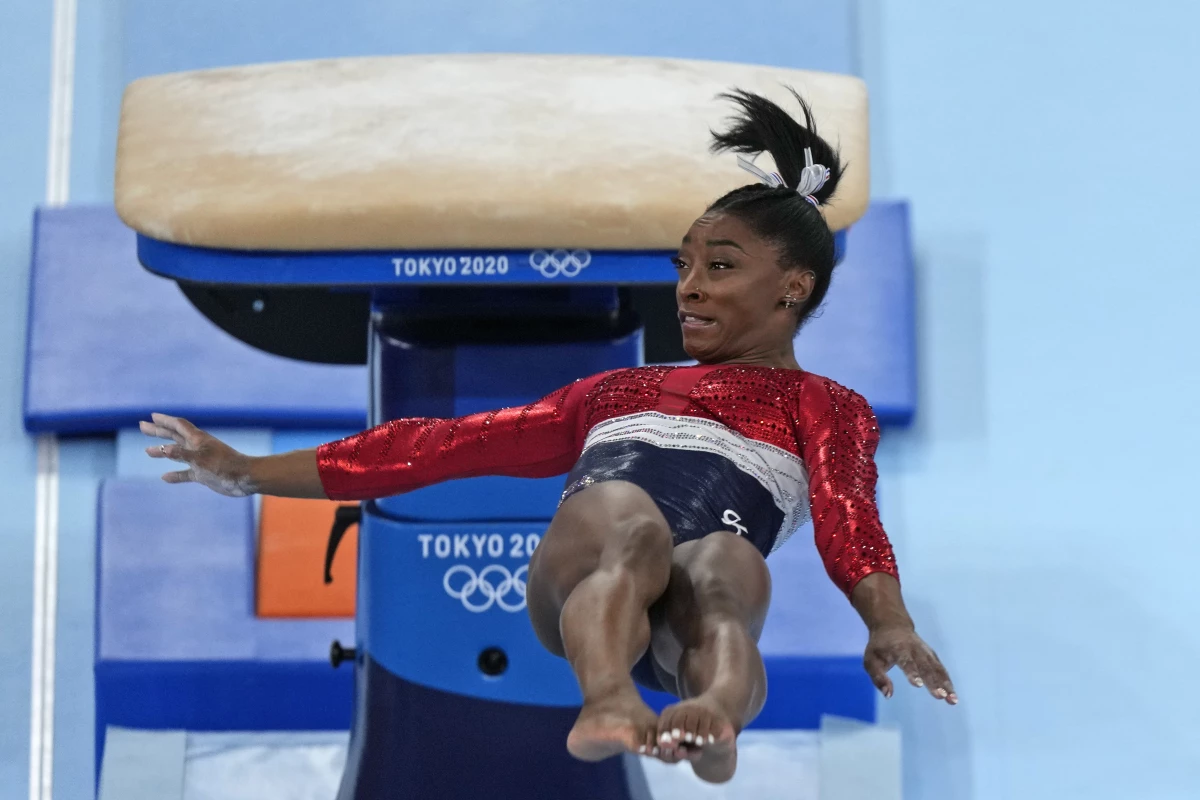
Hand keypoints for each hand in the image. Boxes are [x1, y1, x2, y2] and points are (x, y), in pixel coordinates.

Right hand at [140, 413, 255, 496]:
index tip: (151, 416)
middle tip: (142, 426)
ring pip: (178, 454)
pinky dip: (175, 475)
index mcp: (198, 439)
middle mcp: (198, 447)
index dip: (164, 420)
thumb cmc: (225, 466)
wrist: (245, 479)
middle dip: (159, 431)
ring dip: (163, 452)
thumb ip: (183, 455)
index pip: (178, 426)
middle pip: (174, 436)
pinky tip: (165, 477)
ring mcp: (200, 461)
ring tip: (147, 451)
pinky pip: (185, 473)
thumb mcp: (202, 460)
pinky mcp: (203, 474)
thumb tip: (164, 450)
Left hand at [864, 624, 956, 704]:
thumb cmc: (879, 647)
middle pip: (926, 667)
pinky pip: (942, 670)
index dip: (912, 673)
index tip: (918, 685)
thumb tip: (888, 695)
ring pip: (937, 669)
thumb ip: (878, 678)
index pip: (906, 661)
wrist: (892, 626)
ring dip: (946, 684)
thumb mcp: (870, 660)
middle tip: (941, 696)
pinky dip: (948, 682)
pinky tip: (953, 697)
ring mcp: (926, 652)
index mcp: (898, 649)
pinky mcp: (933, 656)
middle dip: (933, 682)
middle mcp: (915, 650)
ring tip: (952, 700)